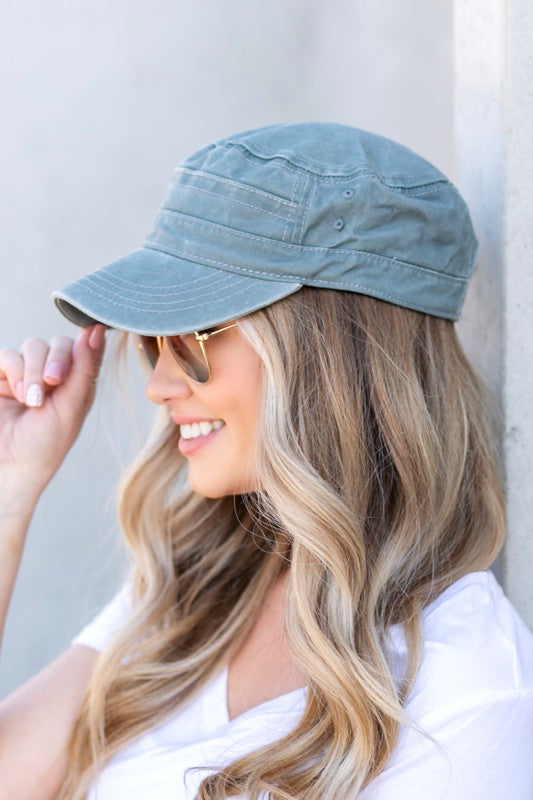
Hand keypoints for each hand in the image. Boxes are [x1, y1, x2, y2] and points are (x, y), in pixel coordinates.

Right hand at [0, 324, 106, 501]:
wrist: (9, 467)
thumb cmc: (45, 445)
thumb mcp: (71, 407)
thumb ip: (84, 367)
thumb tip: (98, 329)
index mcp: (78, 383)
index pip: (85, 349)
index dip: (81, 349)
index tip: (78, 358)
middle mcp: (54, 375)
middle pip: (59, 343)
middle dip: (55, 361)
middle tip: (52, 383)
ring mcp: (26, 374)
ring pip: (33, 346)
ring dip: (33, 370)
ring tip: (31, 400)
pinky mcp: (2, 376)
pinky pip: (7, 355)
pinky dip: (14, 370)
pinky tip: (18, 394)